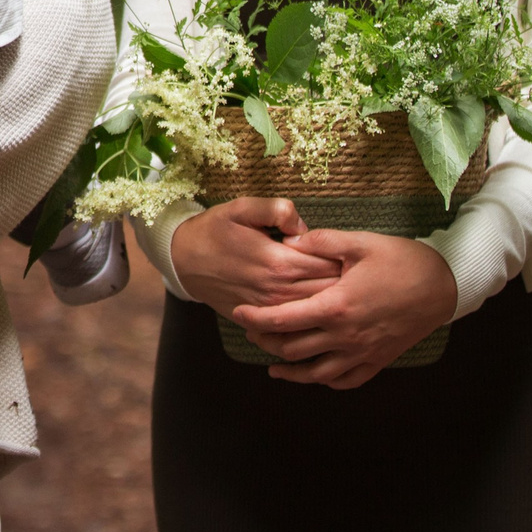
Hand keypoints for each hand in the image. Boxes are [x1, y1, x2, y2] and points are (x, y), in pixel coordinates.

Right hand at [167, 197, 344, 318]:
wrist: (182, 260)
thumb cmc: (213, 230)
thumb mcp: (241, 208)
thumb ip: (278, 209)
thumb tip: (304, 227)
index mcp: (279, 261)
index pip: (330, 263)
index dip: (344, 256)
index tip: (346, 249)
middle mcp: (278, 290)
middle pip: (330, 291)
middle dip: (345, 280)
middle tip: (350, 268)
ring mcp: (270, 309)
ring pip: (317, 310)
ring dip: (332, 299)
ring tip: (339, 285)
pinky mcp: (261, 319)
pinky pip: (296, 324)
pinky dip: (311, 316)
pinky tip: (315, 304)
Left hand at [232, 229, 459, 389]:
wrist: (444, 286)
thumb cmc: (402, 261)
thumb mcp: (360, 242)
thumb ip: (320, 241)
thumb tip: (289, 239)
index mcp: (335, 306)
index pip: (282, 320)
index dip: (255, 318)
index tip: (238, 312)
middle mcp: (346, 336)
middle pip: (293, 349)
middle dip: (266, 342)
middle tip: (251, 331)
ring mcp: (363, 352)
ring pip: (316, 374)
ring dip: (290, 371)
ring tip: (273, 365)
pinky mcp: (379, 360)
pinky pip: (346, 381)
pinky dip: (326, 381)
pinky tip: (315, 374)